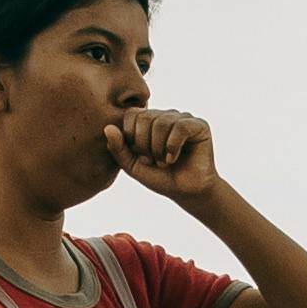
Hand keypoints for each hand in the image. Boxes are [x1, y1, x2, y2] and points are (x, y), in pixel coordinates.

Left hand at [103, 108, 219, 203]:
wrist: (187, 193)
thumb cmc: (162, 178)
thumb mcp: (133, 166)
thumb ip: (118, 149)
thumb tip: (108, 128)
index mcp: (150, 121)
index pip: (131, 114)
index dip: (131, 137)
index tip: (141, 156)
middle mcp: (166, 115)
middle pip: (145, 117)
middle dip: (145, 145)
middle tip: (153, 161)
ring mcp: (183, 119)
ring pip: (161, 122)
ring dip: (158, 148)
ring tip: (164, 162)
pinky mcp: (199, 126)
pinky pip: (180, 127)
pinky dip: (172, 146)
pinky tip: (173, 159)